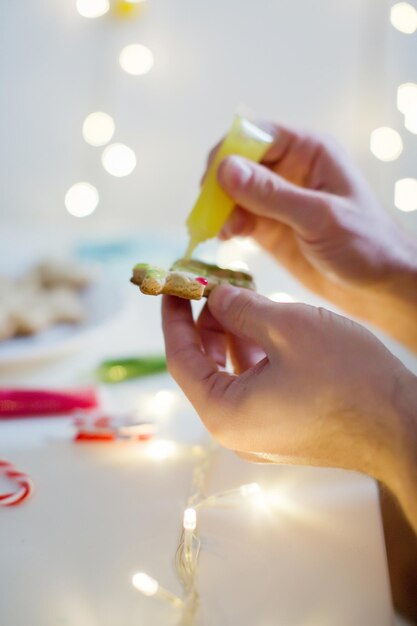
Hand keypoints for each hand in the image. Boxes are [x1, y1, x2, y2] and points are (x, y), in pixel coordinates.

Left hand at [162, 286, 416, 530]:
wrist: (403, 425)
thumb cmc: (348, 378)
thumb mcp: (287, 327)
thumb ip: (240, 308)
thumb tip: (216, 297)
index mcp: (224, 413)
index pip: (180, 359)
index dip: (173, 318)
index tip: (172, 287)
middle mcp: (235, 431)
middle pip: (204, 367)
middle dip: (205, 323)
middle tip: (210, 285)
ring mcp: (261, 434)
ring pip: (231, 374)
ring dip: (232, 335)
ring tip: (240, 296)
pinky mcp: (283, 429)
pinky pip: (255, 386)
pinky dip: (254, 353)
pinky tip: (264, 323)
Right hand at [207, 125, 416, 349]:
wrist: (378, 286)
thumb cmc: (366, 244)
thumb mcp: (319, 217)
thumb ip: (272, 194)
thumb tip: (225, 170)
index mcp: (308, 151)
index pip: (256, 135)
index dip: (230, 152)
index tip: (213, 181)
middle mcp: (289, 170)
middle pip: (238, 162)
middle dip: (219, 184)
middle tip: (209, 211)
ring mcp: (277, 200)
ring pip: (232, 192)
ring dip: (218, 208)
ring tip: (221, 230)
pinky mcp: (269, 227)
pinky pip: (236, 218)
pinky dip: (225, 225)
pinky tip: (225, 238)